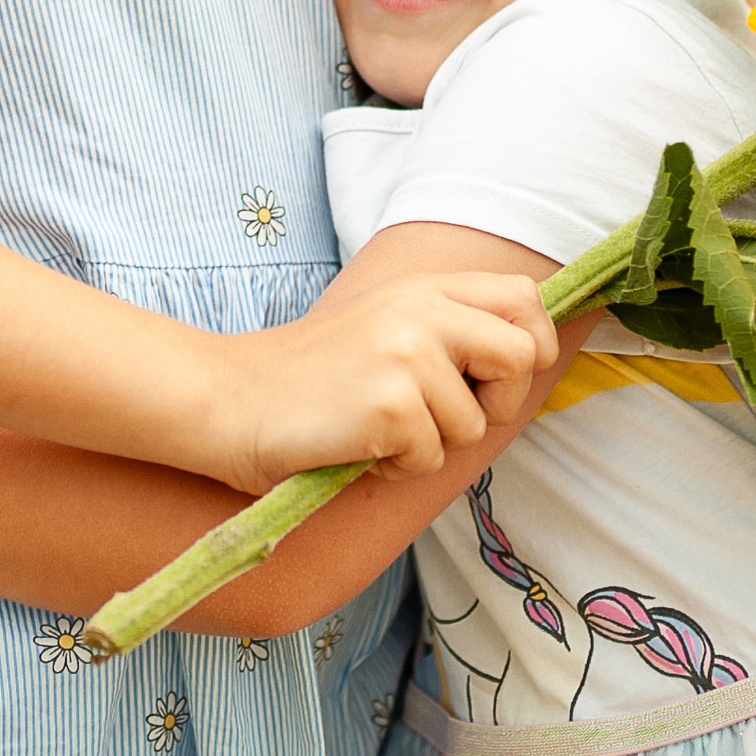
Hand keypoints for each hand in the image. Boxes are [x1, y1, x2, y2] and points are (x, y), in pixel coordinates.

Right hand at [200, 271, 561, 492]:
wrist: (227, 401)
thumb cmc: (308, 382)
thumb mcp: (383, 329)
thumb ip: (445, 329)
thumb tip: (527, 358)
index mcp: (422, 287)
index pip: (523, 296)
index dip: (529, 343)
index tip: (495, 379)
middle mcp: (420, 309)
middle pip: (522, 354)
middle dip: (501, 402)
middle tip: (446, 416)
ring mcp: (405, 353)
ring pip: (475, 424)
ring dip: (431, 445)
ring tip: (375, 430)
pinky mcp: (389, 404)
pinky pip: (431, 458)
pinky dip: (397, 468)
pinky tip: (355, 446)